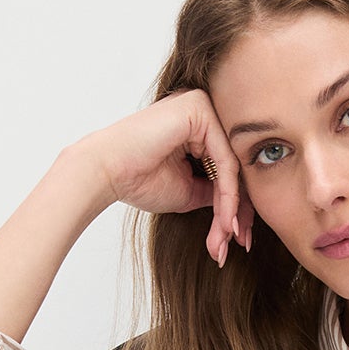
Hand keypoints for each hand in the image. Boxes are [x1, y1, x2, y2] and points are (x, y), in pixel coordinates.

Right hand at [74, 89, 253, 264]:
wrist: (107, 172)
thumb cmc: (139, 180)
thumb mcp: (189, 191)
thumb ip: (215, 192)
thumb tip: (240, 206)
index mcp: (197, 127)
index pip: (228, 169)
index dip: (237, 207)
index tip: (238, 239)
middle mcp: (201, 112)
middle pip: (234, 167)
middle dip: (239, 210)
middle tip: (240, 243)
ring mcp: (201, 106)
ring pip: (232, 167)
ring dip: (232, 208)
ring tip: (227, 237)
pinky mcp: (199, 110)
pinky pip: (225, 160)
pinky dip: (228, 194)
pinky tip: (225, 220)